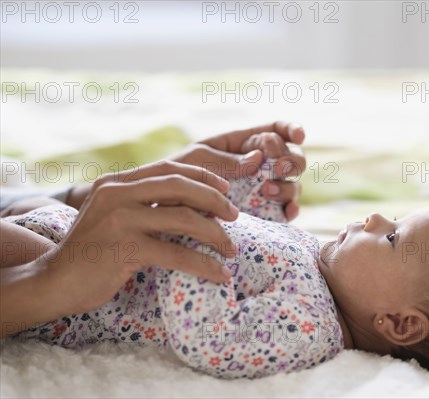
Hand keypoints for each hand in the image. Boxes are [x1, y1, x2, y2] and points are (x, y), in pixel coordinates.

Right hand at [46, 160, 237, 314]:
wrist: (54, 281)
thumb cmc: (92, 252)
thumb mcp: (113, 215)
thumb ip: (142, 203)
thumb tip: (193, 203)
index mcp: (117, 183)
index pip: (170, 168)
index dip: (203, 176)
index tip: (225, 188)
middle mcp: (118, 194)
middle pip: (181, 186)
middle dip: (215, 200)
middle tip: (235, 216)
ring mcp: (121, 220)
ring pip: (184, 219)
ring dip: (215, 235)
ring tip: (232, 249)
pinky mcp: (126, 248)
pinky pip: (178, 253)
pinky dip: (204, 264)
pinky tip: (219, 274)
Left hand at [173, 121, 305, 220]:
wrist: (167, 206)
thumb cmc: (180, 173)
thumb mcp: (198, 158)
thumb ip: (226, 158)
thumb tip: (258, 158)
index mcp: (245, 143)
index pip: (277, 130)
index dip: (292, 129)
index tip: (299, 136)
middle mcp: (261, 165)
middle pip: (293, 157)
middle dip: (290, 160)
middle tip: (275, 168)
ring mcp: (265, 189)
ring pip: (294, 183)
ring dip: (289, 186)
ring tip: (267, 192)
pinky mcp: (265, 212)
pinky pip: (288, 210)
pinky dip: (292, 210)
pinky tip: (287, 213)